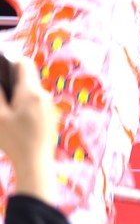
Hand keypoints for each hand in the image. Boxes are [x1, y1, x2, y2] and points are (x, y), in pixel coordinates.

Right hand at [0, 57, 57, 203]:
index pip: (24, 63)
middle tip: (1, 94)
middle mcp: (44, 96)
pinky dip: (25, 105)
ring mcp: (50, 107)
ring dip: (18, 95)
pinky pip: (37, 104)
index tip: (0, 68)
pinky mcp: (51, 117)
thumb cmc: (14, 140)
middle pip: (27, 78)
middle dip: (12, 81)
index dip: (10, 61)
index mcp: (31, 91)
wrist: (36, 163)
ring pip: (32, 92)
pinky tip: (15, 118)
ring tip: (6, 108)